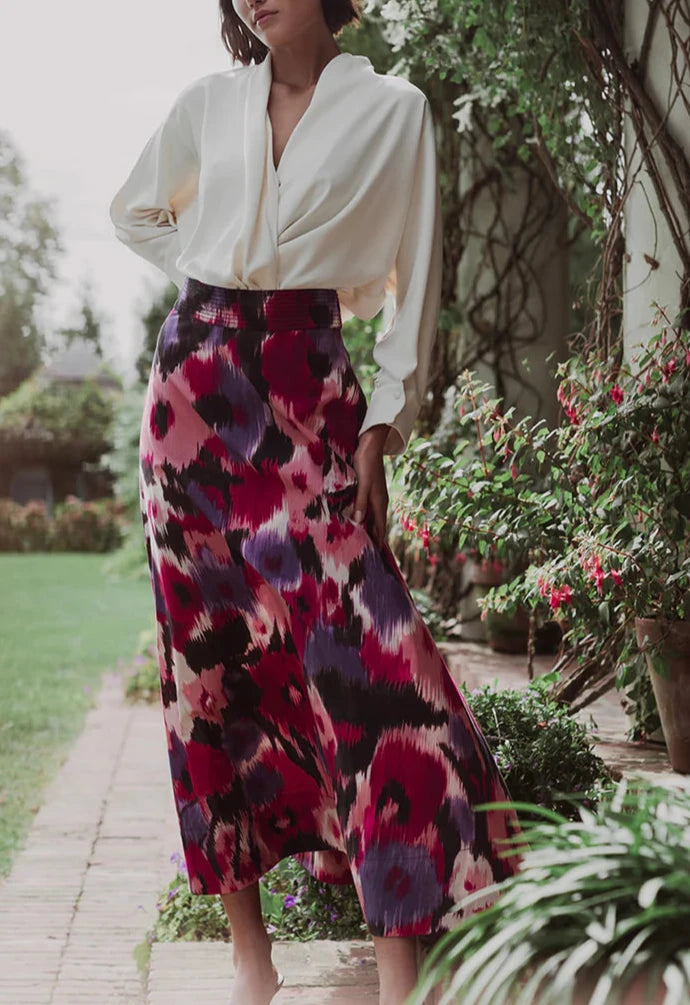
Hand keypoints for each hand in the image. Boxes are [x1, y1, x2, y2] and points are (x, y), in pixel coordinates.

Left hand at [352, 425, 389, 547]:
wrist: (370, 443)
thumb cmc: (366, 463)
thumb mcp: (362, 484)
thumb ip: (360, 502)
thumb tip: (358, 522)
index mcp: (380, 502)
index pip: (380, 528)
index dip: (378, 542)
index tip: (375, 558)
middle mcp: (378, 501)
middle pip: (376, 525)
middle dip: (372, 539)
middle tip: (365, 554)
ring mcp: (373, 495)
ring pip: (371, 517)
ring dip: (366, 529)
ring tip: (359, 541)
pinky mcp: (367, 489)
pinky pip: (365, 508)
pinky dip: (361, 517)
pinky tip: (354, 520)